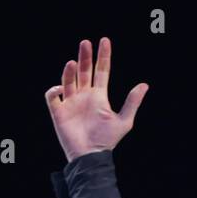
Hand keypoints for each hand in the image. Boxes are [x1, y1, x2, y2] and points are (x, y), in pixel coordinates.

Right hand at [45, 37, 148, 161]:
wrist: (91, 156)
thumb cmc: (107, 141)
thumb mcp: (124, 121)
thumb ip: (132, 102)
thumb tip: (144, 85)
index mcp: (99, 96)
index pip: (101, 71)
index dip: (103, 56)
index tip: (104, 41)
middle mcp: (84, 96)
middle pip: (84, 71)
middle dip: (85, 56)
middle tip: (85, 42)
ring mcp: (71, 103)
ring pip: (68, 81)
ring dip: (69, 71)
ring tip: (72, 63)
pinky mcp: (59, 112)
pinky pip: (52, 97)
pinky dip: (54, 91)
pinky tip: (60, 90)